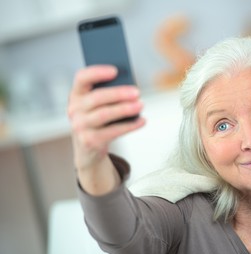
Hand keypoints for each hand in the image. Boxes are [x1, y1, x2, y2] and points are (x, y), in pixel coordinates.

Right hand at [67, 65, 144, 193]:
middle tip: (137, 92)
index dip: (97, 72)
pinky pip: (113, 131)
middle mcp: (74, 109)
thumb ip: (108, 95)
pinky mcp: (90, 141)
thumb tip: (130, 89)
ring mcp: (80, 126)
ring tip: (141, 105)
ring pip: (105, 114)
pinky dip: (130, 126)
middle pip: (97, 97)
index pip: (82, 78)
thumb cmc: (98, 121)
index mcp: (76, 95)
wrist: (88, 150)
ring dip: (125, 109)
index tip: (115, 70)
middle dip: (119, 94)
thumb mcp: (97, 106)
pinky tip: (142, 121)